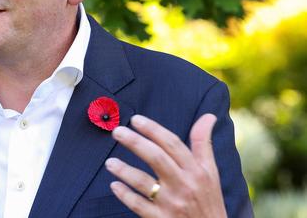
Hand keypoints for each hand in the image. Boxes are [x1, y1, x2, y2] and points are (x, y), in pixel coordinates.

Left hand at [105, 114, 226, 217]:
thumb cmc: (208, 201)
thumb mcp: (211, 172)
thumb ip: (204, 144)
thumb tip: (208, 115)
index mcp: (197, 171)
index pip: (173, 144)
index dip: (153, 129)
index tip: (135, 120)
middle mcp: (184, 184)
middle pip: (156, 158)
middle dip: (135, 142)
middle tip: (117, 132)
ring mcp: (171, 203)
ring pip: (144, 182)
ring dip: (124, 170)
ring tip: (110, 162)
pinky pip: (138, 205)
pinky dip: (125, 194)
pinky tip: (114, 185)